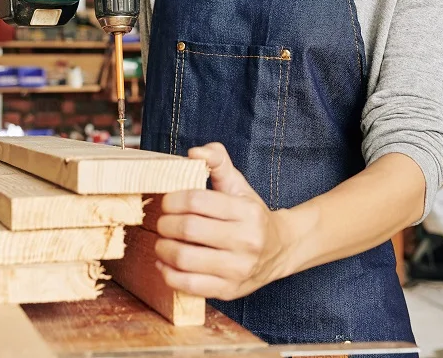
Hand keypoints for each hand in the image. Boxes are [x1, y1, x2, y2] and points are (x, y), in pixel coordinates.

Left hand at [153, 143, 295, 299]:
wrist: (280, 249)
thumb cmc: (251, 214)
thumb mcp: (239, 185)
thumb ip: (217, 162)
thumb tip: (194, 152)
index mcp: (247, 212)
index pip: (196, 200)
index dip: (173, 199)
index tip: (168, 202)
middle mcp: (246, 241)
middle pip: (187, 229)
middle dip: (165, 224)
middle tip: (162, 222)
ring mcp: (238, 269)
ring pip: (184, 258)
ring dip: (163, 248)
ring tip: (162, 242)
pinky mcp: (229, 290)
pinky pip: (188, 285)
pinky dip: (169, 273)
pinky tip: (166, 263)